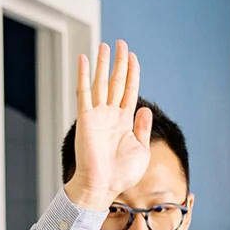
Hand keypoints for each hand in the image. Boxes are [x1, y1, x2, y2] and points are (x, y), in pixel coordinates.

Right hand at [64, 41, 151, 211]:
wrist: (103, 185)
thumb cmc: (122, 174)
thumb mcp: (141, 150)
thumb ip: (143, 128)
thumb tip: (146, 108)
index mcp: (125, 122)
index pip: (130, 91)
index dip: (132, 73)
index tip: (133, 57)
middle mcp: (111, 115)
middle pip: (116, 82)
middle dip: (119, 63)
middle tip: (121, 44)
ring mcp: (98, 115)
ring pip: (101, 83)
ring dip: (102, 64)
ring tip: (104, 46)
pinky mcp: (86, 118)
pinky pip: (84, 92)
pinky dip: (83, 75)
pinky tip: (84, 59)